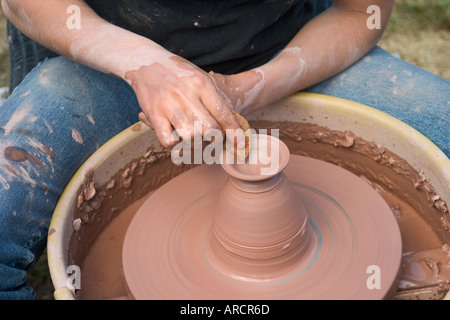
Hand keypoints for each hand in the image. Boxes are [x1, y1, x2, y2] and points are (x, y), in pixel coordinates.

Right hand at [125, 55, 243, 148]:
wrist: (145, 61)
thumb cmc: (177, 72)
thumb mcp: (199, 77)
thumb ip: (215, 98)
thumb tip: (232, 123)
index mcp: (201, 83)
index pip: (223, 113)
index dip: (234, 132)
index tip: (240, 144)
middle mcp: (186, 94)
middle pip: (209, 129)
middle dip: (215, 139)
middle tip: (214, 140)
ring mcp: (168, 105)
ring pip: (190, 137)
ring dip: (196, 144)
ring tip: (197, 141)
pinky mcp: (154, 114)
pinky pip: (168, 141)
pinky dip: (176, 146)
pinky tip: (178, 140)